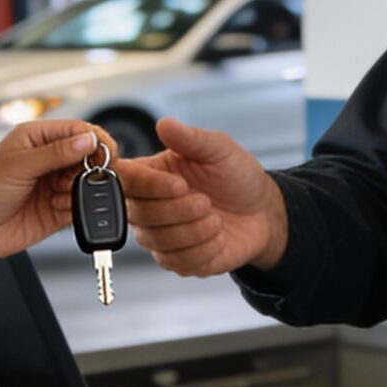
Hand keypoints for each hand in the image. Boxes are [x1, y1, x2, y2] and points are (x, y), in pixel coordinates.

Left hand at [0, 120, 105, 262]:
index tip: (106, 152)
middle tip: (84, 176)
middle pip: (87, 156)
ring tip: (58, 195)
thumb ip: (56, 153)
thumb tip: (88, 140)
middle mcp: (47, 159)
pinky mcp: (58, 209)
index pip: (77, 131)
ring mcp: (54, 184)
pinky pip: (81, 206)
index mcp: (36, 138)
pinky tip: (56, 207)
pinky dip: (76, 208)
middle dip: (90, 167)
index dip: (95, 140)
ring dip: (80, 189)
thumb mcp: (18, 166)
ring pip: (87, 181)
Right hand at [111, 117, 287, 277]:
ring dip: (192, 231)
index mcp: (152, 173)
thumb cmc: (237, 176)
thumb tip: (164, 124)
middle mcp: (149, 205)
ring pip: (156, 240)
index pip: (125, 179)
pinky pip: (176, 262)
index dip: (147, 184)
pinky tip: (218, 238)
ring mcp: (160, 235)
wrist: (262, 211)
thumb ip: (191, 139)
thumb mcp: (220, 149)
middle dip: (177, 210)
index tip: (180, 184)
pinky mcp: (176, 260)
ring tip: (215, 219)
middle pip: (139, 214)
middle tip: (206, 202)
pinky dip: (203, 250)